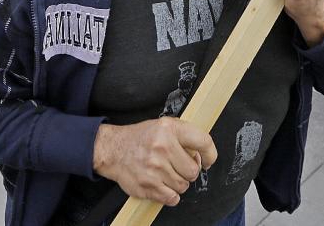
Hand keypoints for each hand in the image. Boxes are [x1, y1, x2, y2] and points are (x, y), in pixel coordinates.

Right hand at [92, 118, 216, 204]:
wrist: (113, 149)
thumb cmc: (141, 138)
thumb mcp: (164, 126)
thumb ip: (184, 136)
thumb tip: (202, 154)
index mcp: (170, 129)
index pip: (203, 142)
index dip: (210, 154)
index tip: (207, 160)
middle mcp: (163, 147)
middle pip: (193, 171)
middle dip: (189, 171)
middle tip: (180, 167)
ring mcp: (154, 168)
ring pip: (183, 186)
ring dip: (178, 183)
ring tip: (167, 174)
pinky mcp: (147, 186)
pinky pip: (172, 198)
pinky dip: (171, 195)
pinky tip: (163, 184)